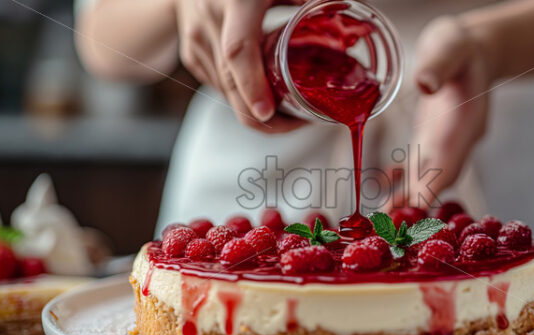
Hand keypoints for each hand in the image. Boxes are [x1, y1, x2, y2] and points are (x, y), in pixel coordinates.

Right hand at [174, 0, 305, 132]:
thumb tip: (342, 8)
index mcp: (236, 3)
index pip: (238, 49)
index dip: (252, 84)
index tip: (268, 112)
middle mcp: (210, 21)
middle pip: (230, 81)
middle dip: (261, 115)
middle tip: (296, 124)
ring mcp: (197, 40)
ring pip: (224, 90)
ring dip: (253, 109)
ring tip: (288, 114)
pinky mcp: (192, 54)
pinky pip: (218, 85)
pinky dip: (241, 96)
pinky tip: (263, 98)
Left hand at [386, 16, 493, 210]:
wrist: (473, 47)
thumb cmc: (461, 44)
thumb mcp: (451, 45)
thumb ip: (439, 65)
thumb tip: (424, 84)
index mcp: (466, 120)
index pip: (451, 159)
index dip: (435, 186)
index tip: (417, 210)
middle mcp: (458, 138)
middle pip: (439, 178)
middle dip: (417, 204)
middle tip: (391, 228)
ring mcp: (446, 141)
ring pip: (427, 177)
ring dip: (407, 198)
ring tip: (381, 221)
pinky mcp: (432, 138)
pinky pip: (418, 165)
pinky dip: (403, 178)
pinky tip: (385, 184)